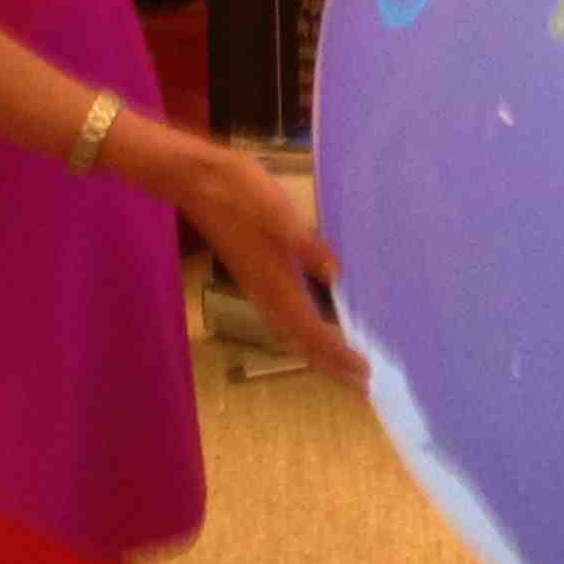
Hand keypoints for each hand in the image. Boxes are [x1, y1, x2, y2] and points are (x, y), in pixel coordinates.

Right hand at [176, 146, 368, 388]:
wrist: (198, 181)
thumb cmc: (240, 193)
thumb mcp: (278, 214)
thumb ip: (307, 246)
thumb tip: (337, 276)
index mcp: (276, 282)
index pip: (312, 331)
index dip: (338, 354)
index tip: (364, 373)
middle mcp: (267, 292)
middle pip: (301, 341)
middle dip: (330, 363)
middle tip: (361, 382)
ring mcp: (259, 283)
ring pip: (291, 331)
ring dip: (318, 349)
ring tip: (344, 361)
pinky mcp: (255, 271)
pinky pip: (284, 315)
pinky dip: (305, 328)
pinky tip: (316, 319)